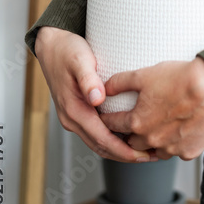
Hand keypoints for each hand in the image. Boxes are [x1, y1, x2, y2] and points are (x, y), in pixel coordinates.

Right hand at [34, 26, 156, 163]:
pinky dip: (113, 141)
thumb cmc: (67, 51)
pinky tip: (129, 138)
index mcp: (74, 110)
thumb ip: (88, 80)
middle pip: (101, 146)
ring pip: (98, 143)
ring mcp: (74, 118)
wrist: (51, 46)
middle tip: (152, 156)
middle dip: (126, 155)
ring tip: (145, 152)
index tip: (142, 154)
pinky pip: (96, 134)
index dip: (123, 149)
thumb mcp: (80, 61)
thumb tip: (97, 99)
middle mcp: (72, 119)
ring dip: (120, 151)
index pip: (101, 138)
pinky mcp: (78, 114)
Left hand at [98, 57, 203, 160]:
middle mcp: (151, 140)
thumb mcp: (145, 75)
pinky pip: (176, 152)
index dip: (109, 118)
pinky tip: (178, 131)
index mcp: (137, 122)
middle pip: (132, 142)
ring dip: (152, 142)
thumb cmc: (181, 78)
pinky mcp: (189, 151)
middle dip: (130, 133)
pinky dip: (175, 144)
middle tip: (134, 122)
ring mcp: (171, 148)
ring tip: (156, 128)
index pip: (113, 124)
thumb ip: (120, 82)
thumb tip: (103, 88)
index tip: (108, 116)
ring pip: (154, 151)